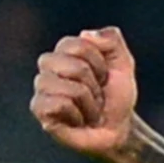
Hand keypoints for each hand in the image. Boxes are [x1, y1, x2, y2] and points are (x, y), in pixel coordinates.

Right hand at [30, 27, 138, 156]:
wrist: (118, 128)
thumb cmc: (116, 95)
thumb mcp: (123, 63)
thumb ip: (111, 39)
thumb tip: (86, 34)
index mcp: (65, 50)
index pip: (77, 45)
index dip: (98, 64)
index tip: (103, 76)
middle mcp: (48, 67)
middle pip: (74, 67)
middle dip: (94, 85)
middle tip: (96, 94)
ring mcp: (41, 89)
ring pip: (70, 90)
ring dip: (89, 104)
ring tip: (87, 109)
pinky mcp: (39, 110)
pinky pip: (58, 105)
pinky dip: (76, 116)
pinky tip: (77, 120)